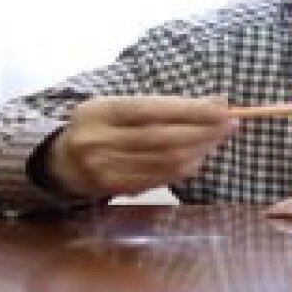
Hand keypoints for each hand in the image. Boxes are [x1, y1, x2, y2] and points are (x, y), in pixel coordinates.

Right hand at [48, 95, 238, 197]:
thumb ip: (167, 103)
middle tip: (230, 124)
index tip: (223, 109)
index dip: (191, 111)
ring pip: (165, 161)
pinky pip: (160, 179)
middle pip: (162, 138)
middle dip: (203, 131)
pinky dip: (186, 167)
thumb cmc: (102, 125)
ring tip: (218, 138)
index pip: (153, 110)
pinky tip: (199, 156)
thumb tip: (219, 101)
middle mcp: (99, 140)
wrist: (61, 162)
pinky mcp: (115, 189)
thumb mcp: (123, 105)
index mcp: (101, 111)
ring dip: (200, 150)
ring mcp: (105, 168)